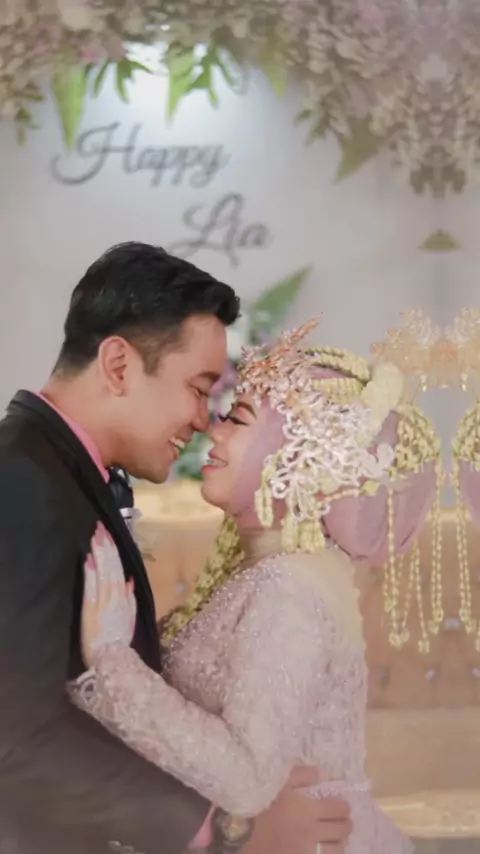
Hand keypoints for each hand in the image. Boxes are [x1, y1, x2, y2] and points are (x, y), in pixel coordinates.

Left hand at [81, 523, 135, 667]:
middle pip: (111, 566)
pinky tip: (89, 558)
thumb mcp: (130, 619)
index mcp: (124, 598)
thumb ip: (130, 599)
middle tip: (100, 527)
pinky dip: (91, 573)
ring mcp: (103, 602)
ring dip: (99, 553)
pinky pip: (92, 588)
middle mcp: (114, 597)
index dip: (113, 551)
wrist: (110, 661)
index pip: (118, 568)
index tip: (108, 534)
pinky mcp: (91, 610)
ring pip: (103, 572)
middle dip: (105, 545)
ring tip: (94, 536)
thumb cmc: (120, 641)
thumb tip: (128, 580)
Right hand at [243, 767, 351, 853]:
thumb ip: (300, 775)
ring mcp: (307, 852)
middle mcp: (312, 833)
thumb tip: (320, 773)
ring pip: (336, 850)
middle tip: (343, 821)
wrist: (240, 834)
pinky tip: (324, 850)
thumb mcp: (278, 783)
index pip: (338, 809)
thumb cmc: (260, 805)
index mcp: (308, 810)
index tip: (342, 805)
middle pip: (341, 830)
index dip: (343, 806)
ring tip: (337, 838)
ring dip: (340, 842)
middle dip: (346, 824)